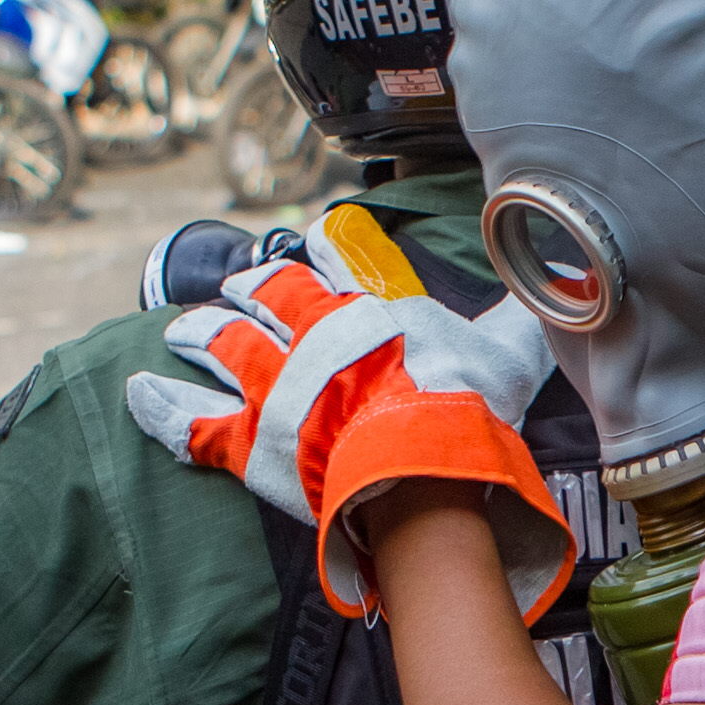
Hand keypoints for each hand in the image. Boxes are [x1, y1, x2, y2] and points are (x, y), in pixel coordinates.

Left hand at [125, 223, 567, 618]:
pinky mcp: (251, 441)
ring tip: (183, 328)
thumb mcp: (513, 351)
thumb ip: (526, 318)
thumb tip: (567, 285)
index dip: (328, 248)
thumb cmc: (471, 408)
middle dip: (254, 288)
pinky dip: (162, 409)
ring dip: (203, 333)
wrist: (429, 466)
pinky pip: (193, 423)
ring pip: (226, 346)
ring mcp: (278, 387)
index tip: (317, 238)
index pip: (343, 262)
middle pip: (272, 296)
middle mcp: (316, 337)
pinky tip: (137, 392)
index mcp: (374, 312)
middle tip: (242, 286)